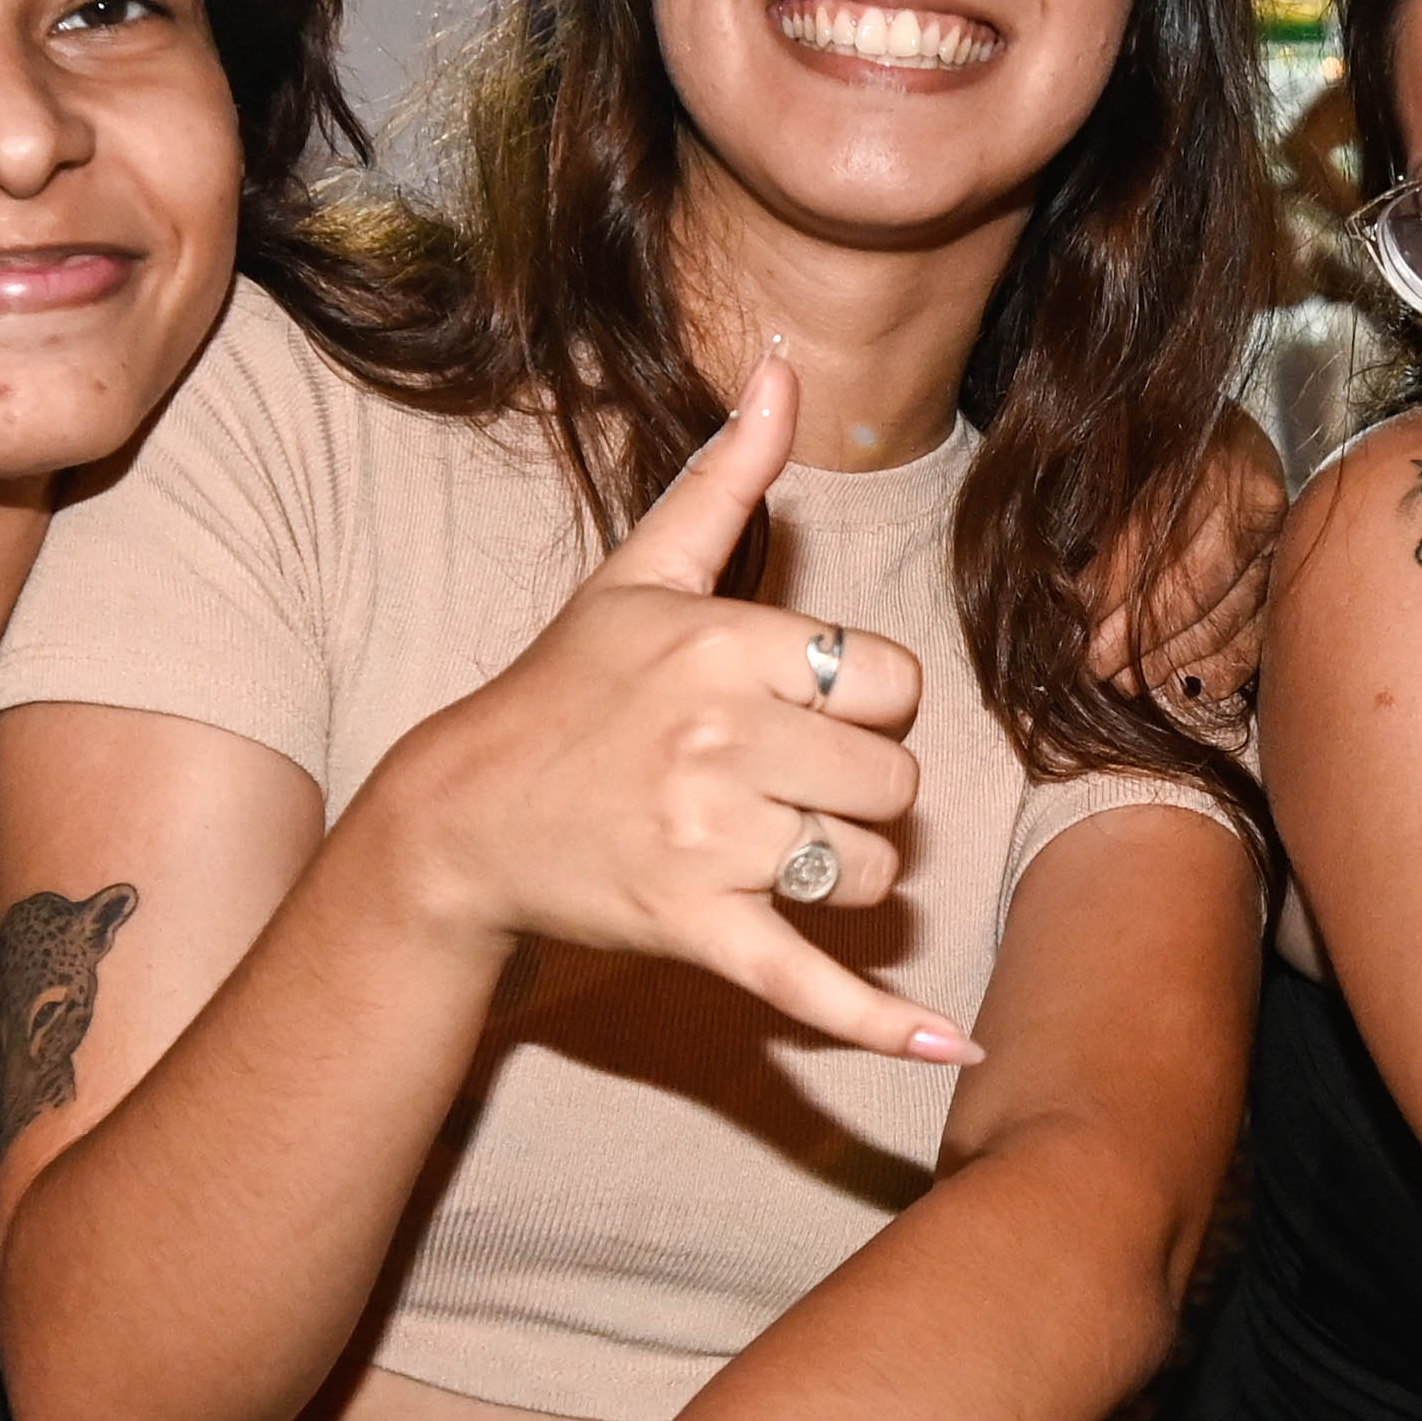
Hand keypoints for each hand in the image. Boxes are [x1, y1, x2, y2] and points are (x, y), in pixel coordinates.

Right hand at [369, 345, 974, 1065]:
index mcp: (722, 644)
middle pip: (891, 780)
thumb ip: (725, 477)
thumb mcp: (639, 574)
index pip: (891, 679)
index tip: (808, 707)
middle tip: (784, 785)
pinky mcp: (694, 931)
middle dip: (857, 789)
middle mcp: (721, 738)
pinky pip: (812, 982)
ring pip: (867, 868)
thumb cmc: (566, 688)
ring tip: (778, 850)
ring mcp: (707, 841)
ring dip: (847, 872)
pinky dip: (883, 1025)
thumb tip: (782, 369)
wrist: (464, 816)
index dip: (868, 700)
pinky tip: (956, 1051)